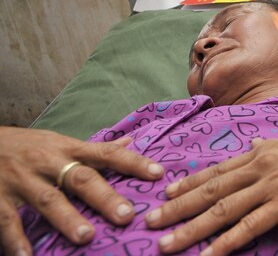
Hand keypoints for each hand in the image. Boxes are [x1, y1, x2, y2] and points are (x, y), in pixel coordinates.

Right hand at [0, 126, 163, 255]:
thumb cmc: (27, 146)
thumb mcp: (60, 142)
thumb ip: (94, 148)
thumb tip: (131, 140)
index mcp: (68, 148)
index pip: (107, 153)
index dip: (133, 162)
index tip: (159, 174)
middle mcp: (48, 162)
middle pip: (81, 179)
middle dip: (105, 197)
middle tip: (127, 215)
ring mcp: (22, 180)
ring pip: (49, 199)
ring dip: (68, 219)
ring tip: (86, 237)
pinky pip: (8, 220)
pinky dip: (17, 240)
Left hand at [146, 131, 277, 255]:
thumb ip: (269, 145)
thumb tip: (254, 141)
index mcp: (260, 152)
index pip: (217, 170)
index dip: (189, 183)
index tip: (166, 192)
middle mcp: (258, 167)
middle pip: (210, 191)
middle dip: (177, 207)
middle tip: (149, 220)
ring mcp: (269, 187)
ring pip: (221, 211)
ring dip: (190, 228)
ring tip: (165, 243)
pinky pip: (248, 228)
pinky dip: (225, 243)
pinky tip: (208, 255)